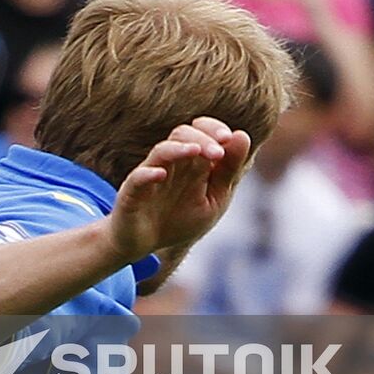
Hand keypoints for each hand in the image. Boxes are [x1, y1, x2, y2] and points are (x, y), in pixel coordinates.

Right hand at [108, 117, 251, 261]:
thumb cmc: (181, 219)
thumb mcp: (214, 199)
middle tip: (218, 152)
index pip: (200, 130)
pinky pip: (137, 178)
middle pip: (181, 134)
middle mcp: (170, 162)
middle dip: (202, 139)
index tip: (228, 137)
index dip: (213, 128)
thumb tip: (242, 135)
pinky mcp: (132, 193)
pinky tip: (161, 174)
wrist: (145, 245)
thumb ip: (229, 171)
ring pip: (161, 151)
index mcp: (191, 161)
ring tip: (195, 150)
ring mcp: (149, 175)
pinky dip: (147, 174)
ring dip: (179, 148)